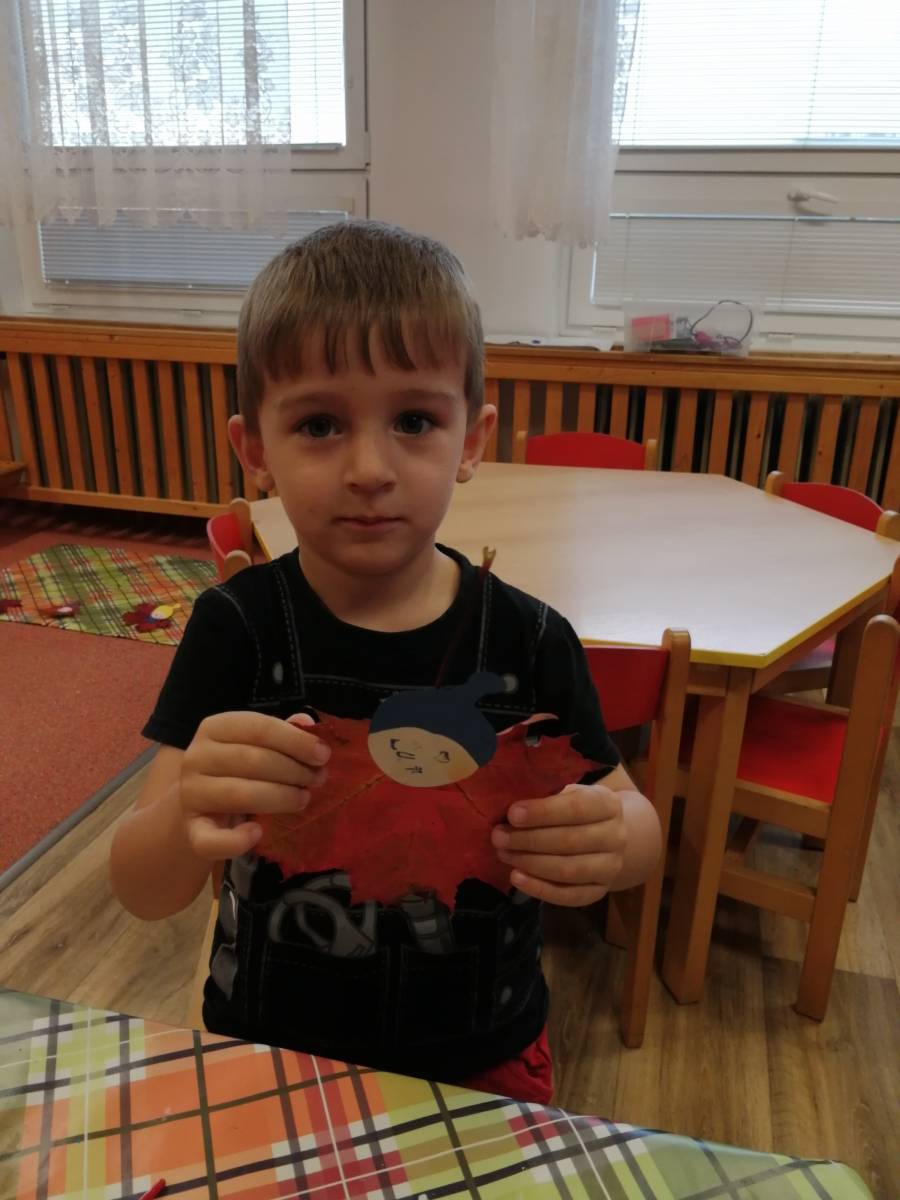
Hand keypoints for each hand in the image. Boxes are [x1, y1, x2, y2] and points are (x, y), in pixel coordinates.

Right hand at [180, 711, 330, 863]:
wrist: (202, 807)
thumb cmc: (237, 771)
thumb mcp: (257, 746)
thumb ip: (282, 734)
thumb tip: (307, 721)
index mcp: (214, 728)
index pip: (258, 727)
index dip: (295, 741)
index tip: (323, 755)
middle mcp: (196, 757)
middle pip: (253, 760)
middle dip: (294, 770)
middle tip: (318, 779)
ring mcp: (190, 794)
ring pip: (240, 794)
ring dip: (281, 798)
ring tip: (304, 799)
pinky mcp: (191, 829)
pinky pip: (211, 839)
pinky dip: (237, 840)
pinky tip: (259, 832)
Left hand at [490, 782, 626, 905]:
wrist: (607, 837)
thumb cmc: (577, 811)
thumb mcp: (569, 794)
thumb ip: (548, 798)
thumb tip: (512, 810)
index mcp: (609, 805)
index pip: (577, 808)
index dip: (543, 812)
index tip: (512, 814)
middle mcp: (616, 837)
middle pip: (570, 841)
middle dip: (529, 840)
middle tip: (499, 836)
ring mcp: (611, 867)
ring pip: (568, 870)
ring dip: (530, 863)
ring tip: (504, 854)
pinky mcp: (600, 892)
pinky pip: (569, 896)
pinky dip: (540, 889)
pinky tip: (517, 878)